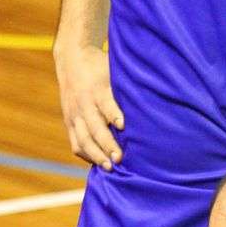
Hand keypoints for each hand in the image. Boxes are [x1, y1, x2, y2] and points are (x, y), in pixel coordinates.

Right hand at [55, 44, 123, 170]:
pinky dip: (86, 154)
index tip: (123, 126)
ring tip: (109, 167)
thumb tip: (157, 94)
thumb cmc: (101, 67)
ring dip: (95, 155)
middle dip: (106, 143)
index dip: (113, 114)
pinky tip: (98, 163)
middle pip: (94, 127)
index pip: (105, 103)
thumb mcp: (114, 69)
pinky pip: (75, 143)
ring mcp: (74, 114)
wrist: (72, 59)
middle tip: (119, 158)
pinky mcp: (69, 122)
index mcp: (97, 88)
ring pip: (82, 139)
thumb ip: (129, 83)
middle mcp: (84, 103)